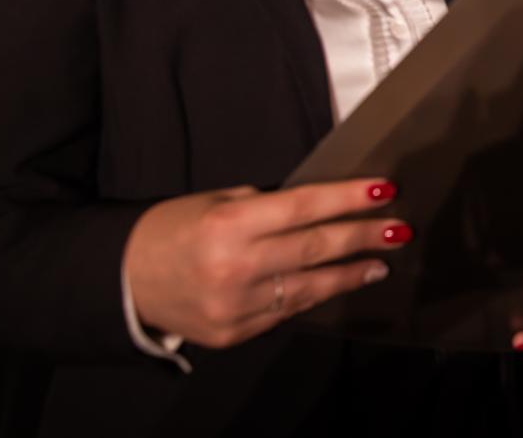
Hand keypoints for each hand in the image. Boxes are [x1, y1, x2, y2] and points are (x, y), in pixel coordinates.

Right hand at [123, 178, 404, 348]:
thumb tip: (317, 209)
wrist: (123, 281)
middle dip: (363, 237)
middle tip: (398, 229)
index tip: (383, 190)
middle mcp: (236, 267)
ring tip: (379, 262)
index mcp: (230, 225)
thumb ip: (265, 208)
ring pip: (310, 287)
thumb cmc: (172, 230)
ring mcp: (237, 306)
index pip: (304, 208)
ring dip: (350, 273)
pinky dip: (313, 295)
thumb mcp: (216, 203)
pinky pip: (286, 311)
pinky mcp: (236, 333)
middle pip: (316, 249)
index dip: (347, 199)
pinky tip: (336, 284)